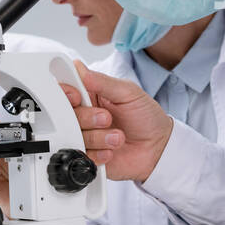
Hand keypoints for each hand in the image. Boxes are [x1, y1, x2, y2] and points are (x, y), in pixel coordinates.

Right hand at [60, 60, 173, 181]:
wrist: (158, 148)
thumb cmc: (146, 116)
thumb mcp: (128, 93)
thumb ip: (103, 82)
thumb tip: (79, 68)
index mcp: (90, 94)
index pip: (66, 89)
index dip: (66, 93)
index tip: (77, 96)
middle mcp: (84, 115)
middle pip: (66, 115)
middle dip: (87, 118)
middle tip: (107, 118)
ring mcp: (85, 136)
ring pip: (74, 136)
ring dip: (98, 137)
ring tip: (118, 137)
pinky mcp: (88, 156)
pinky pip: (81, 156)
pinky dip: (98, 154)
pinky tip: (112, 151)